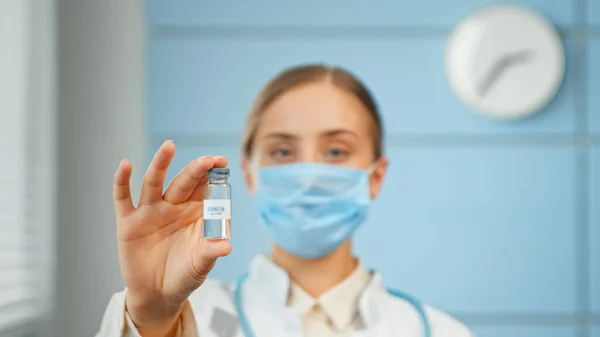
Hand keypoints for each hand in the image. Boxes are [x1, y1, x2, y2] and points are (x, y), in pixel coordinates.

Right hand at [113, 140, 231, 335]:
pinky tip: (125, 165)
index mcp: (193, 212)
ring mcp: (150, 212)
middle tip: (207, 160)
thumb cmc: (185, 276)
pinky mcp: (129, 222)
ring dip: (160, 164)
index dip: (211, 174)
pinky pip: (123, 198)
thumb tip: (226, 246)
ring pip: (154, 182)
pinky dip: (122, 181)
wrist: (158, 295)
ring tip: (169, 146)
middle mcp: (172, 206)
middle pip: (182, 182)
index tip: (221, 161)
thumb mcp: (200, 265)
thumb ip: (210, 252)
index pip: (203, 187)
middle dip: (194, 169)